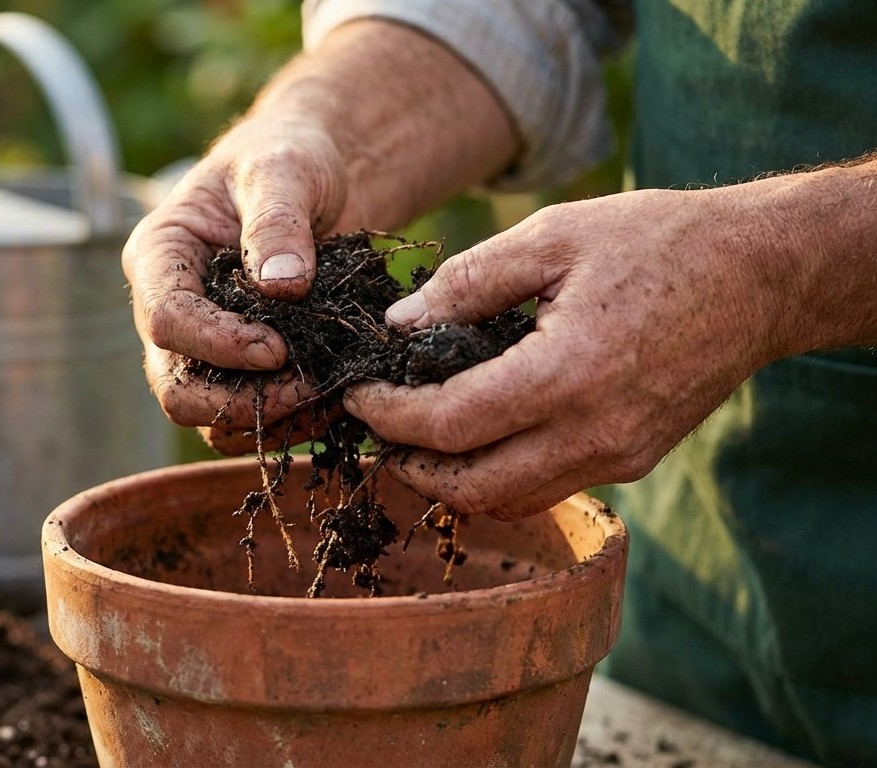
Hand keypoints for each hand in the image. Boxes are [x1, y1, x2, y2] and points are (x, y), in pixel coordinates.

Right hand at [122, 115, 363, 453]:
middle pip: (176, 386)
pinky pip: (249, 418)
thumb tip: (283, 287)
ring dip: (268, 418)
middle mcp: (168, 309)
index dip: (219, 343)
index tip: (279, 348)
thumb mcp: (285, 170)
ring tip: (329, 394)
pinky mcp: (237, 368)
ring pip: (210, 416)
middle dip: (239, 399)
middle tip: (309, 385)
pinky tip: (333, 399)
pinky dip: (289, 422)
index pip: (167, 319)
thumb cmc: (288, 158)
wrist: (317, 176)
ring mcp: (201, 345)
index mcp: (159, 255)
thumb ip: (278, 222)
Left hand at [344, 186, 789, 518]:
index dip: (388, 417)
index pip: (448, 426)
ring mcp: (619, 457)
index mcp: (566, 375)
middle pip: (471, 489)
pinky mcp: (634, 460)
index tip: (356, 394)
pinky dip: (501, 475)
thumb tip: (399, 326)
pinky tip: (480, 434)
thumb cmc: (657, 240)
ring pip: (511, 501)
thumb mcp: (553, 236)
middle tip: (375, 429)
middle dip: (409, 466)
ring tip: (417, 438)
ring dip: (453, 480)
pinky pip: (550, 487)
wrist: (763, 273)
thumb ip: (468, 283)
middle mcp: (594, 435)